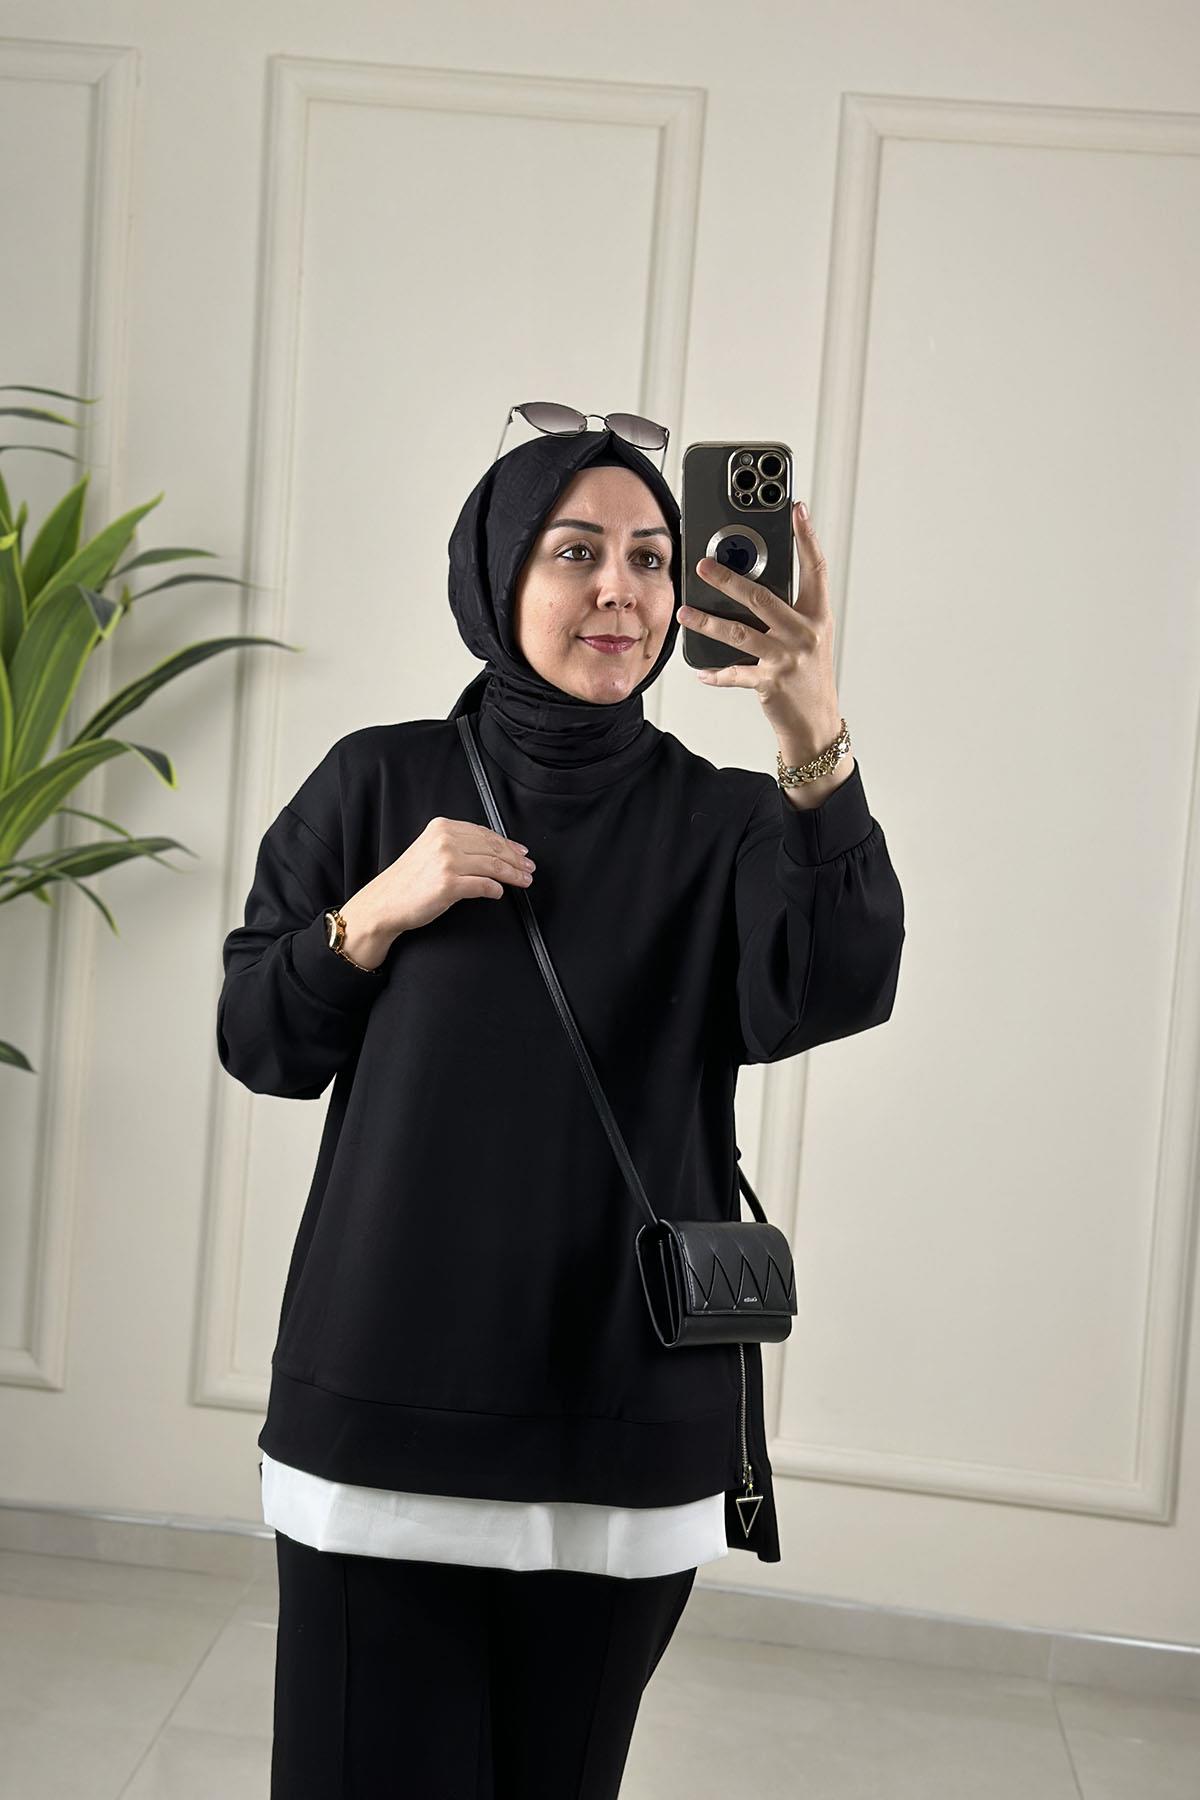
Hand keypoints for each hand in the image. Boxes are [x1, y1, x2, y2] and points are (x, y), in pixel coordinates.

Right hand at [342, 818, 535, 951]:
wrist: (384, 903)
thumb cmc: (407, 881)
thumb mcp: (429, 850)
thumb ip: (456, 845)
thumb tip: (491, 850)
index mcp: (441, 828)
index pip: (485, 833)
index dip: (508, 843)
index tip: (521, 852)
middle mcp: (445, 841)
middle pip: (493, 848)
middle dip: (516, 860)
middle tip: (529, 868)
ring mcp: (447, 862)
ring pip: (493, 865)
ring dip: (513, 874)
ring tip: (524, 881)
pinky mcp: (449, 884)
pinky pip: (483, 885)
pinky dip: (495, 889)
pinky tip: (499, 892)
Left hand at [677, 500, 842, 757]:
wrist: (816, 722)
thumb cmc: (809, 676)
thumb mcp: (808, 638)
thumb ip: (787, 611)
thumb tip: (750, 585)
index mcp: (817, 616)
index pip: (814, 569)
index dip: (807, 538)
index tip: (796, 511)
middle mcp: (805, 634)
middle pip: (762, 598)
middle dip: (729, 580)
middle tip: (704, 565)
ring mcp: (787, 659)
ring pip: (739, 633)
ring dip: (708, 622)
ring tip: (686, 613)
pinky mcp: (770, 683)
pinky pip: (735, 674)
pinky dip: (715, 672)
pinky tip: (700, 670)